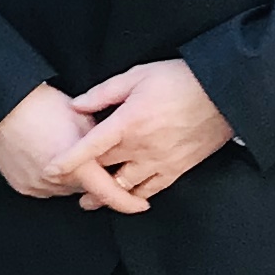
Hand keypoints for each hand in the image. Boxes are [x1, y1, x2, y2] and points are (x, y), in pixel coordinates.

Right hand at [0, 84, 142, 212]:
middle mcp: (59, 182)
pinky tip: (44, 155)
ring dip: (72, 178)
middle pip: (88, 190)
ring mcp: (39, 187)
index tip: (140, 205)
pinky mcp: (23, 187)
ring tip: (60, 148)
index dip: (129, 203)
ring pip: (67, 189)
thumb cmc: (40, 106)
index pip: (110, 194)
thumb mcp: (82, 118)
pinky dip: (51, 178)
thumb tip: (114, 153)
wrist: (0, 107)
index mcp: (78, 166)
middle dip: (93, 177)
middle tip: (88, 156)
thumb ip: (102, 143)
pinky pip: (46, 188)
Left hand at [63, 58, 233, 205]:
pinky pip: (150, 191)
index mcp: (128, 123)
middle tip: (66, 182)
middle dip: (84, 177)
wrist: (225, 95)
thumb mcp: (137, 75)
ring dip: (106, 194)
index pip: (90, 148)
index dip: (67, 161)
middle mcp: (142, 147)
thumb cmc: (180, 80)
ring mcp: (160, 162)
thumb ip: (104, 93)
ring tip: (89, 199)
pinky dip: (134, 197)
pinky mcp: (177, 170)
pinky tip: (124, 197)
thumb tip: (76, 106)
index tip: (50, 170)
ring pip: (125, 188)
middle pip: (104, 170)